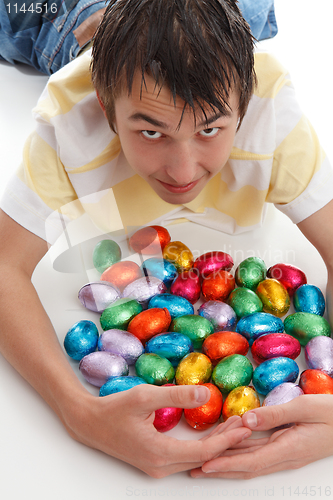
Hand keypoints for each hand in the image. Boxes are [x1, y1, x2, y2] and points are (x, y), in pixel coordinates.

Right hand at [62, 384, 251, 477]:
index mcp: (159, 454)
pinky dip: (202, 445)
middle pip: (203, 458)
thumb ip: (176, 395)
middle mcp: (160, 466)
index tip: (244, 425)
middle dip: (226, 441)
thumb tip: (205, 393)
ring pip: (195, 458)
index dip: (226, 440)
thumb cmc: (114, 408)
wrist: (88, 423)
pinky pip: (185, 456)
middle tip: (246, 423)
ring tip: (234, 426)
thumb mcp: (144, 396)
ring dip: (215, 443)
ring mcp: (157, 466)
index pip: (203, 452)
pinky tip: (212, 433)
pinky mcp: (154, 461)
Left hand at [191, 394, 332, 478]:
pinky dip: (241, 451)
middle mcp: (284, 456)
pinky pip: (259, 452)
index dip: (226, 464)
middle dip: (220, 469)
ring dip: (228, 462)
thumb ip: (275, 414)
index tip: (206, 465)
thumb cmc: (331, 414)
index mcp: (288, 449)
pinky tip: (229, 446)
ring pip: (251, 461)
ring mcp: (286, 454)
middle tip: (194, 468)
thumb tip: (246, 419)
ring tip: (204, 461)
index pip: (251, 461)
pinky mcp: (287, 448)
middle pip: (247, 466)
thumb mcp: (304, 408)